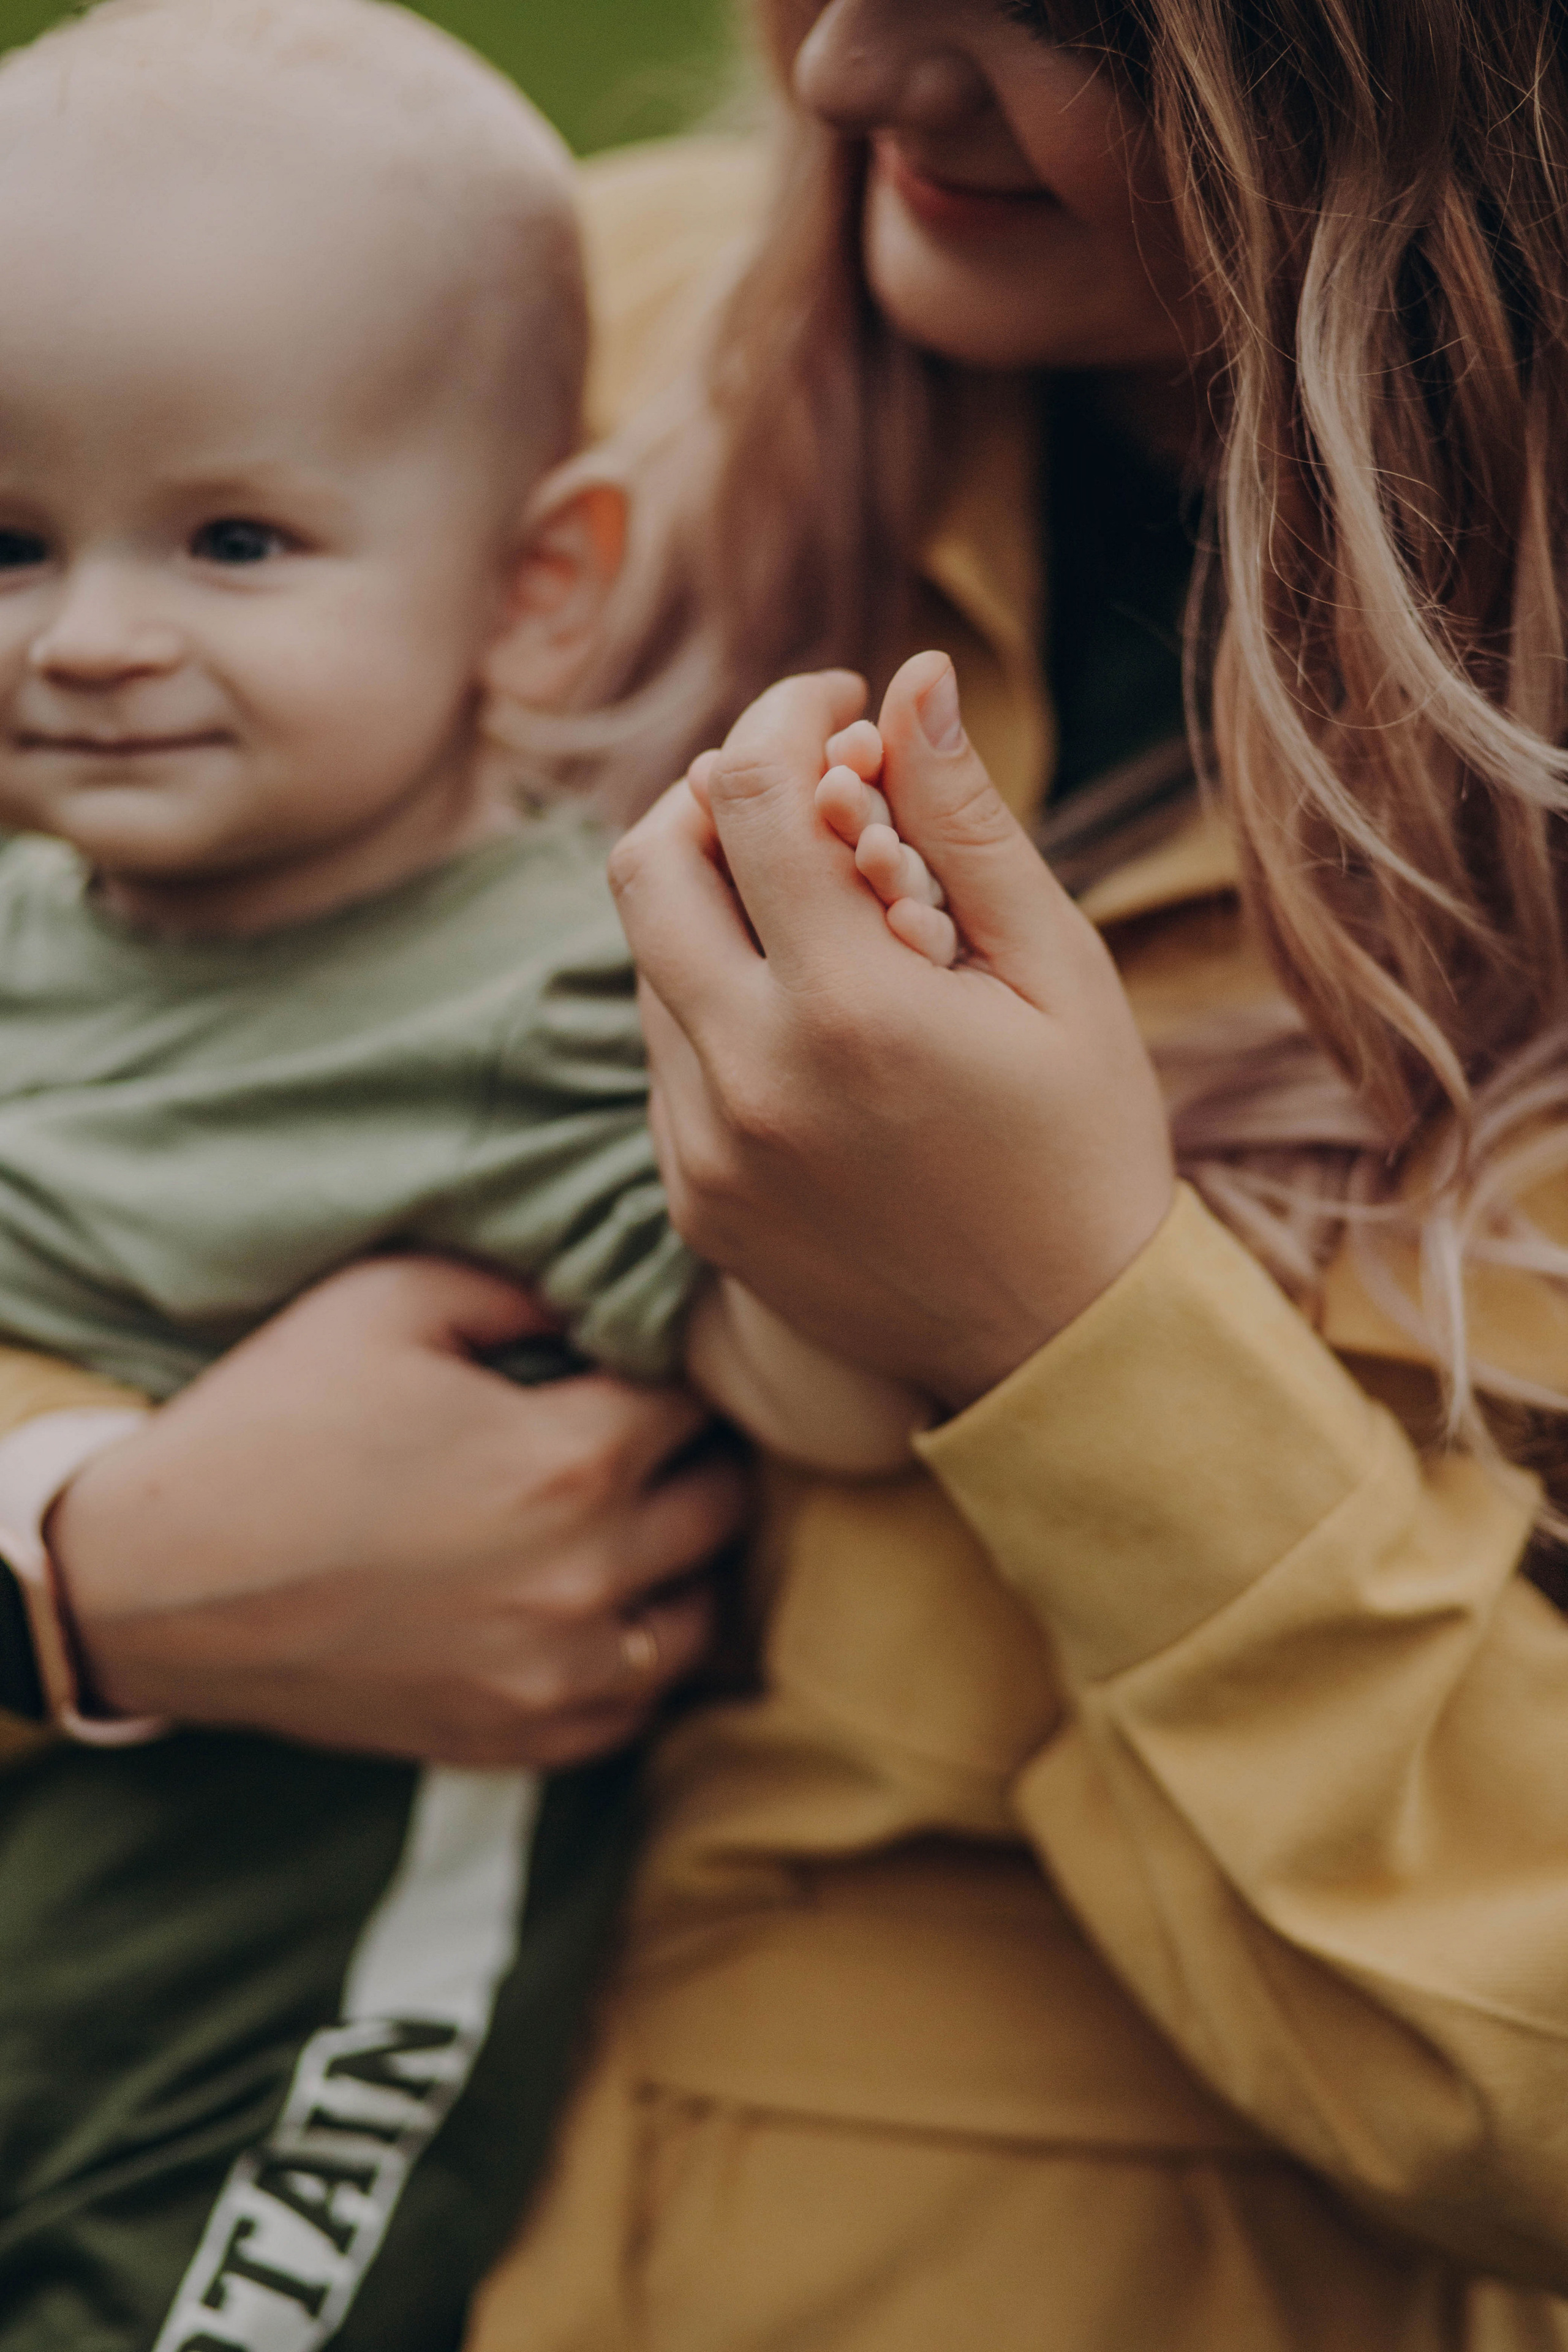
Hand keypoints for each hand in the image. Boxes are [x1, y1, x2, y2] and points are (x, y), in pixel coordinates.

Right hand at [49, 1257, 747, 1766]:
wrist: (156, 1583)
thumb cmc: (272, 1422)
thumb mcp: (390, 1298)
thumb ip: (525, 1282)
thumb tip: (610, 1291)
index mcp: (568, 1459)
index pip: (696, 1395)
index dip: (668, 1363)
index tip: (628, 1356)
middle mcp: (586, 1575)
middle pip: (723, 1499)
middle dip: (691, 1450)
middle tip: (637, 1426)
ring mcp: (558, 1675)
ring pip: (702, 1611)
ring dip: (683, 1556)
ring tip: (629, 1513)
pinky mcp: (519, 1739)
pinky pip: (639, 1703)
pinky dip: (635, 1650)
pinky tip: (589, 1600)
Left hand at [612, 653, 1174, 1410]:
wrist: (1058, 1343)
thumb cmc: (1085, 1144)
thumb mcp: (1057, 971)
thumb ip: (968, 820)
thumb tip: (913, 678)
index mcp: (851, 1010)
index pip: (754, 792)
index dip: (788, 714)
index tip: (839, 704)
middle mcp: (747, 1081)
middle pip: (649, 862)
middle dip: (717, 793)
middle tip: (802, 792)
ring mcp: (703, 1150)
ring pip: (651, 959)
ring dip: (720, 902)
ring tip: (829, 920)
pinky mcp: (691, 1200)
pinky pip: (668, 1055)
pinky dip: (719, 1001)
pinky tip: (815, 1024)